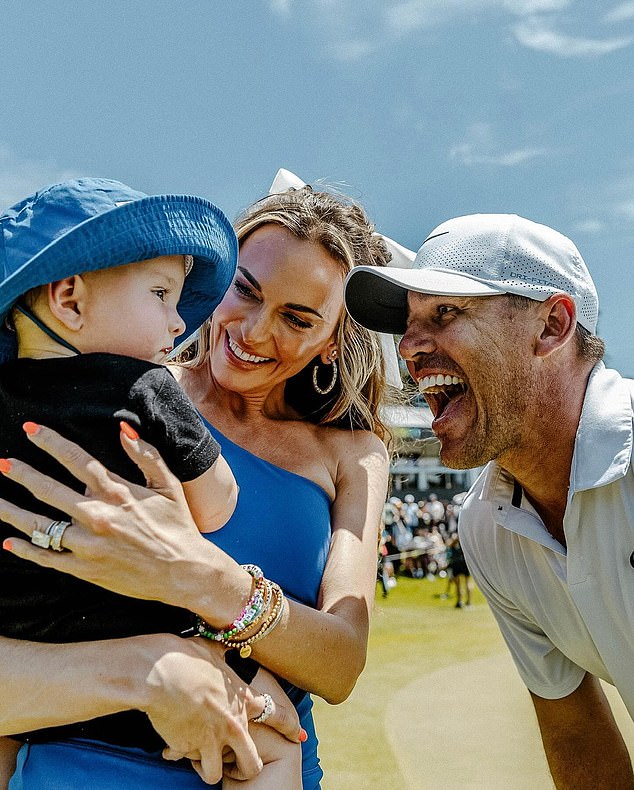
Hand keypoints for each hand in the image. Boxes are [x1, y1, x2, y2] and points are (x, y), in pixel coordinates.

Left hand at [0, 424, 250, 621]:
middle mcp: (98, 517)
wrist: (184, 571)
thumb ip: (145, 455)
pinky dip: (26, 550)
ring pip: (40, 526)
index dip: (50, 442)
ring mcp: (88, 546)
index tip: (30, 430)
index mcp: (118, 493)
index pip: (76, 460)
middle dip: (22, 474)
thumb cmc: (178, 525)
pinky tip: (8, 542)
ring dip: (12, 512)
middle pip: (49, 490)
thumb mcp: (168, 485)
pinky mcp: (85, 570)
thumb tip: (122, 429)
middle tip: (2, 463)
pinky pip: (47, 558)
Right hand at [140, 637, 300, 784]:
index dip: (289, 727)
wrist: (158, 671)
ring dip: (208, 767)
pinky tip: (171, 746)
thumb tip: (227, 637)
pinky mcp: (189, 748)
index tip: (298, 735)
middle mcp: (233, 723)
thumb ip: (223, 653)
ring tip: (198, 757)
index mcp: (242, 699)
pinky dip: (179, 756)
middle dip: (245, 769)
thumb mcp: (212, 650)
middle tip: (236, 767)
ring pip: (215, 774)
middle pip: (251, 764)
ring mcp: (212, 739)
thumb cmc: (184, 656)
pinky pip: (186, 762)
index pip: (276, 715)